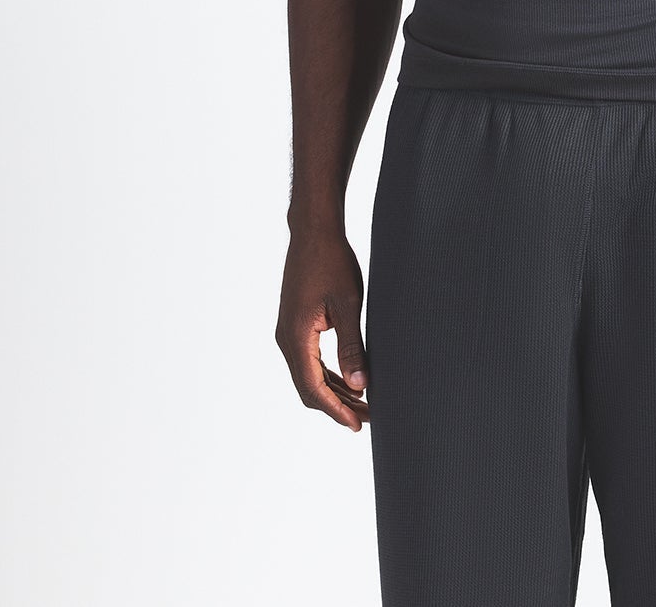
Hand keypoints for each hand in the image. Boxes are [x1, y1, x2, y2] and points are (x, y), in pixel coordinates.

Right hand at [276, 227, 370, 430]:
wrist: (313, 231)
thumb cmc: (331, 261)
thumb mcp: (348, 304)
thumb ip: (352, 346)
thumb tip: (361, 385)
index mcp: (296, 337)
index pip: (313, 388)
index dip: (336, 410)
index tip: (357, 425)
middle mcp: (286, 339)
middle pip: (309, 387)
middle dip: (338, 405)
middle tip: (368, 418)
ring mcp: (289, 332)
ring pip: (309, 375)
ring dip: (335, 391)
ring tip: (364, 403)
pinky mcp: (296, 325)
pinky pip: (310, 359)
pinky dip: (329, 374)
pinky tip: (351, 379)